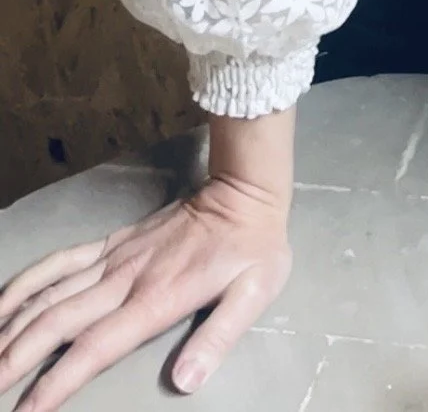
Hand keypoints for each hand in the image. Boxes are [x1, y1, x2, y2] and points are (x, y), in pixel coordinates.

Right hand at [0, 173, 291, 409]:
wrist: (244, 192)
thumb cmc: (253, 248)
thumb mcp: (253, 295)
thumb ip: (218, 339)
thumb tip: (186, 382)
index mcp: (155, 299)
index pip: (94, 349)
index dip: (57, 383)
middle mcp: (123, 280)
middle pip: (56, 323)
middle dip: (15, 358)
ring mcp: (113, 259)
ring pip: (49, 294)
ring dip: (11, 324)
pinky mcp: (112, 243)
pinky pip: (59, 262)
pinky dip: (26, 282)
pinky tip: (2, 301)